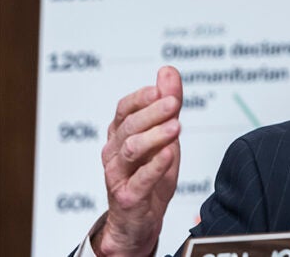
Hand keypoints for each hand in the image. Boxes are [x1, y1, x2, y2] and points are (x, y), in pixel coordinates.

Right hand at [93, 66, 182, 256]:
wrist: (140, 219)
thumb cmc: (151, 173)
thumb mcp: (165, 136)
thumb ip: (167, 104)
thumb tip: (168, 70)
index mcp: (120, 134)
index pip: (125, 109)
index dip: (141, 97)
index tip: (161, 89)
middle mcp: (114, 152)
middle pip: (129, 126)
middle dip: (152, 112)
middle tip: (174, 102)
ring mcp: (118, 175)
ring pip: (131, 150)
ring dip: (154, 136)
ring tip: (176, 127)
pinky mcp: (128, 196)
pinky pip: (140, 179)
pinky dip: (154, 166)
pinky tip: (169, 154)